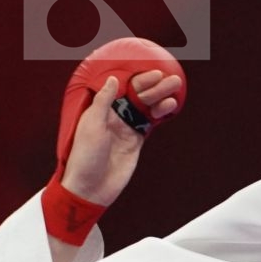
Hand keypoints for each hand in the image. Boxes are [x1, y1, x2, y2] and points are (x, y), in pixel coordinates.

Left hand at [60, 69, 181, 206]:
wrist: (91, 187)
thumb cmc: (85, 157)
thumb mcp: (91, 125)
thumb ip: (103, 101)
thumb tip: (113, 79)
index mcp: (102, 109)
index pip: (124, 89)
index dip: (140, 80)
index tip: (155, 74)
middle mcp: (115, 116)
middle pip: (138, 96)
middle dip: (155, 87)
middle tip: (172, 80)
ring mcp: (126, 128)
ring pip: (147, 108)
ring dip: (161, 98)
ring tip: (175, 90)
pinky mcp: (136, 141)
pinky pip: (150, 123)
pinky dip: (160, 114)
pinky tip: (170, 106)